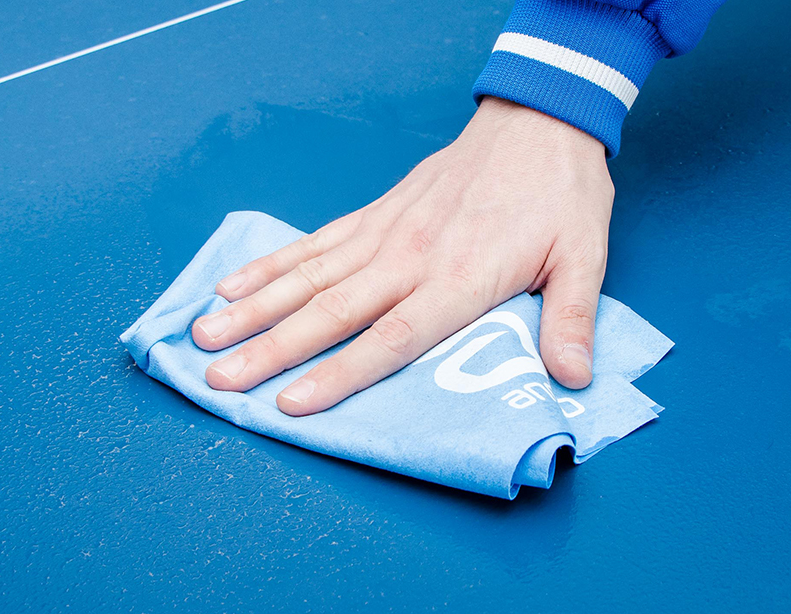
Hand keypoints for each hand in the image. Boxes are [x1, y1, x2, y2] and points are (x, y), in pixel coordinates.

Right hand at [191, 96, 614, 415]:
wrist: (539, 123)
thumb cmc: (560, 194)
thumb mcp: (585, 257)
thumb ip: (572, 319)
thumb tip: (572, 378)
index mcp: (460, 277)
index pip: (392, 338)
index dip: (340, 373)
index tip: (292, 402)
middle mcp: (411, 257)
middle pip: (331, 312)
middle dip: (271, 349)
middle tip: (219, 379)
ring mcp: (386, 232)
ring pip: (309, 277)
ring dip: (254, 308)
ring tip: (205, 336)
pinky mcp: (375, 214)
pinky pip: (315, 244)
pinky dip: (272, 265)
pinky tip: (233, 284)